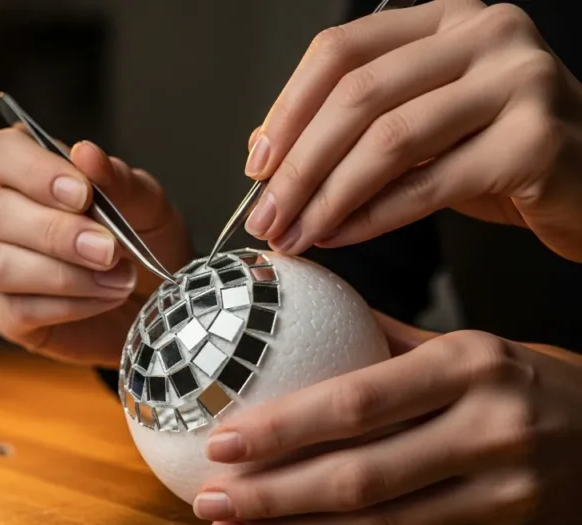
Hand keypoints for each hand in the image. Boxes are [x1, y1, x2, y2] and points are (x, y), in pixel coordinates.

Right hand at [0, 129, 191, 366]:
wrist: (157, 301)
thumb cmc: (141, 241)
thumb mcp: (145, 205)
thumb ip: (117, 179)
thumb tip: (86, 154)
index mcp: (20, 170)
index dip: (34, 172)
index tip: (83, 194)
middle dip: (56, 233)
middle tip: (109, 249)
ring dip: (64, 275)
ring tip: (118, 279)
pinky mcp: (2, 314)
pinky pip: (18, 310)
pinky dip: (71, 305)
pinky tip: (105, 298)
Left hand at [192, 314, 581, 524]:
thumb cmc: (526, 379)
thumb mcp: (466, 343)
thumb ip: (381, 336)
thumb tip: (290, 305)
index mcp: (469, 364)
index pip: (358, 401)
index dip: (285, 427)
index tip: (223, 437)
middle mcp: (487, 428)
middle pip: (359, 473)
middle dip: (271, 491)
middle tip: (209, 496)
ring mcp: (497, 490)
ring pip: (375, 522)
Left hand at [242, 0, 581, 261]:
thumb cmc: (500, 154)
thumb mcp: (423, 126)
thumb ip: (357, 125)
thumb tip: (265, 150)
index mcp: (447, 18)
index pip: (343, 50)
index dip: (287, 110)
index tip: (255, 165)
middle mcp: (487, 33)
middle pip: (358, 95)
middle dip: (297, 166)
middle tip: (266, 216)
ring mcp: (518, 81)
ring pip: (389, 140)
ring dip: (327, 197)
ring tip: (296, 234)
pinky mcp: (537, 140)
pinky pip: (428, 184)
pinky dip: (373, 217)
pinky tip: (341, 236)